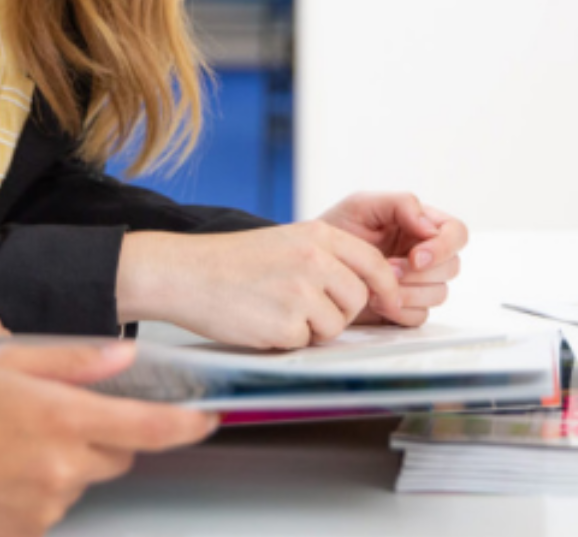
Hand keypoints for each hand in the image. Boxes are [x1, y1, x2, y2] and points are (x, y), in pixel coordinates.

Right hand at [0, 342, 216, 536]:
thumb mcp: (10, 361)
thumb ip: (76, 362)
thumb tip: (127, 358)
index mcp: (62, 418)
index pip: (149, 428)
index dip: (187, 424)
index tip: (208, 418)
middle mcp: (60, 468)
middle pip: (116, 455)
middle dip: (102, 436)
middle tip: (54, 418)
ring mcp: (43, 508)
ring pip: (80, 483)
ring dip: (64, 465)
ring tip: (11, 446)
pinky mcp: (23, 534)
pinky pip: (50, 511)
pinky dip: (37, 493)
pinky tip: (1, 474)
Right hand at [116, 223, 403, 349]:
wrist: (186, 273)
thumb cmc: (232, 261)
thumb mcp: (286, 241)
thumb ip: (326, 256)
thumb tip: (366, 284)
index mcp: (318, 235)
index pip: (372, 264)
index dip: (386, 287)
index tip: (391, 301)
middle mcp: (315, 260)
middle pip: (357, 299)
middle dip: (340, 311)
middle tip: (307, 307)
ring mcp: (301, 292)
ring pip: (335, 325)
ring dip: (312, 327)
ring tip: (278, 310)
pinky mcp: (285, 323)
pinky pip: (305, 342)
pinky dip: (287, 338)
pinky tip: (262, 320)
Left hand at [317, 192, 468, 326]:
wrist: (311, 264)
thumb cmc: (335, 229)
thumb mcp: (362, 205)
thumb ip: (401, 204)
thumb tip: (430, 227)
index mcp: (421, 225)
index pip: (456, 234)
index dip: (444, 247)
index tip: (415, 257)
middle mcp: (425, 254)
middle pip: (452, 267)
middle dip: (420, 273)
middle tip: (388, 271)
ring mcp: (416, 283)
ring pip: (439, 294)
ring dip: (408, 293)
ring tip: (376, 285)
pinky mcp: (405, 307)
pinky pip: (419, 316)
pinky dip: (399, 311)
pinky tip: (376, 301)